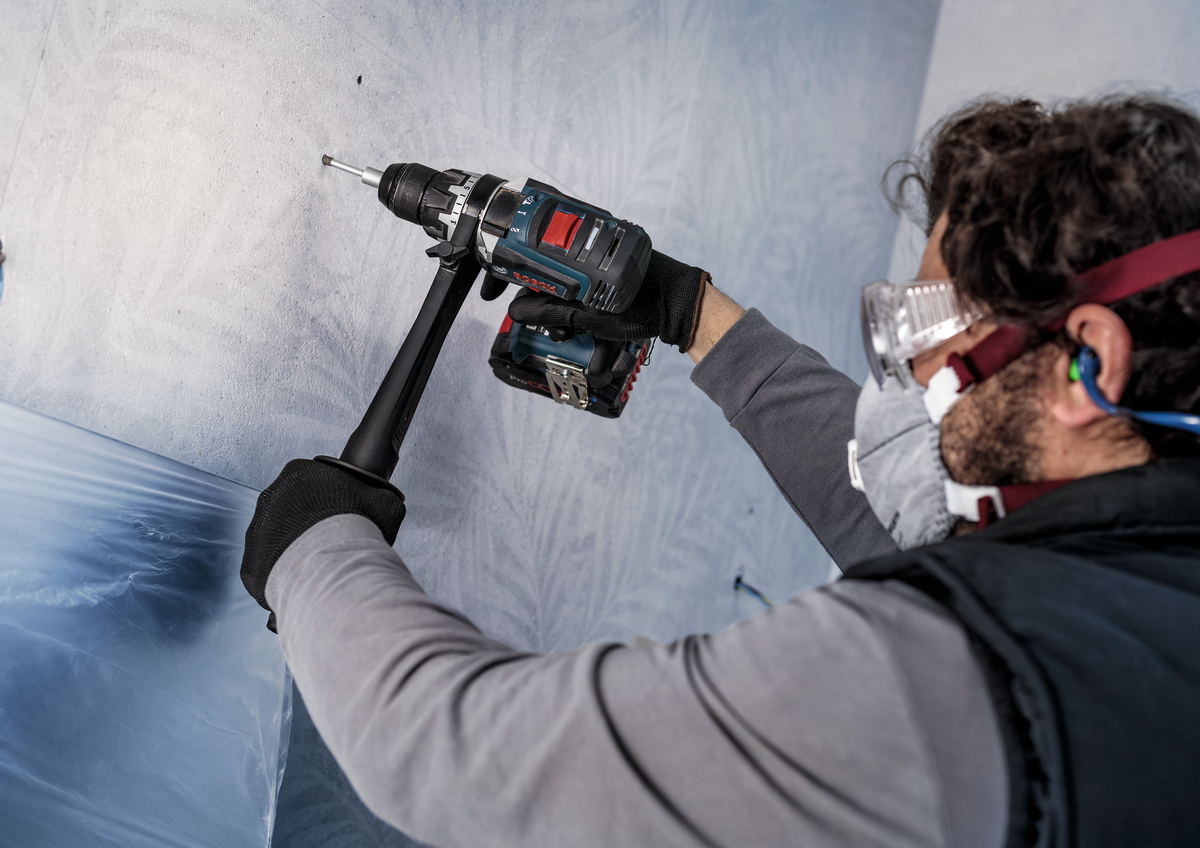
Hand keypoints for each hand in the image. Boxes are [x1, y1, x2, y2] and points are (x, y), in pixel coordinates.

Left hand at [241, 459, 405, 630]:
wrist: (330, 569)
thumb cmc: (353, 532)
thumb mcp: (384, 501)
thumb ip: (377, 493)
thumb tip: (381, 496)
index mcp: (299, 473)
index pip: (314, 480)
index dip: (332, 497)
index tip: (344, 511)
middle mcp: (270, 497)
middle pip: (293, 508)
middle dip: (312, 522)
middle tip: (335, 539)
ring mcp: (257, 531)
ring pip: (280, 538)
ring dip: (298, 548)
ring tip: (323, 562)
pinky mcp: (251, 564)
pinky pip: (270, 568)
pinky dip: (287, 573)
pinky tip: (308, 578)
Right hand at [505, 250, 709, 349]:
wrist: (681, 306)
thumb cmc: (642, 301)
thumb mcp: (588, 312)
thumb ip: (549, 309)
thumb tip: (516, 311)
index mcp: (574, 247)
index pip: (524, 250)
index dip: (502, 270)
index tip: (489, 290)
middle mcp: (581, 256)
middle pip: (540, 279)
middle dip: (538, 310)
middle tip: (551, 328)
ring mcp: (593, 274)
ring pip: (560, 298)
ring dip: (561, 323)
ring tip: (572, 337)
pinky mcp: (605, 291)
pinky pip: (581, 307)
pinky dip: (580, 327)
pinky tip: (588, 346)